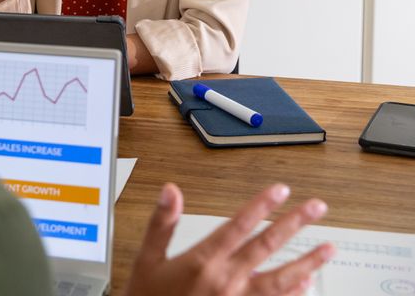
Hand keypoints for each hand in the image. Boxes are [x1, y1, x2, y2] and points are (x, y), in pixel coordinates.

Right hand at [123, 183, 333, 295]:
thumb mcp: (147, 259)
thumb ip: (162, 224)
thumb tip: (171, 190)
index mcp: (202, 261)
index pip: (238, 225)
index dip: (261, 205)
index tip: (281, 190)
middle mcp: (225, 281)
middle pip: (267, 247)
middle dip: (294, 224)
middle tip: (317, 207)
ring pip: (281, 281)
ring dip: (307, 263)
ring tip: (328, 248)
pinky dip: (294, 294)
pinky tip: (308, 284)